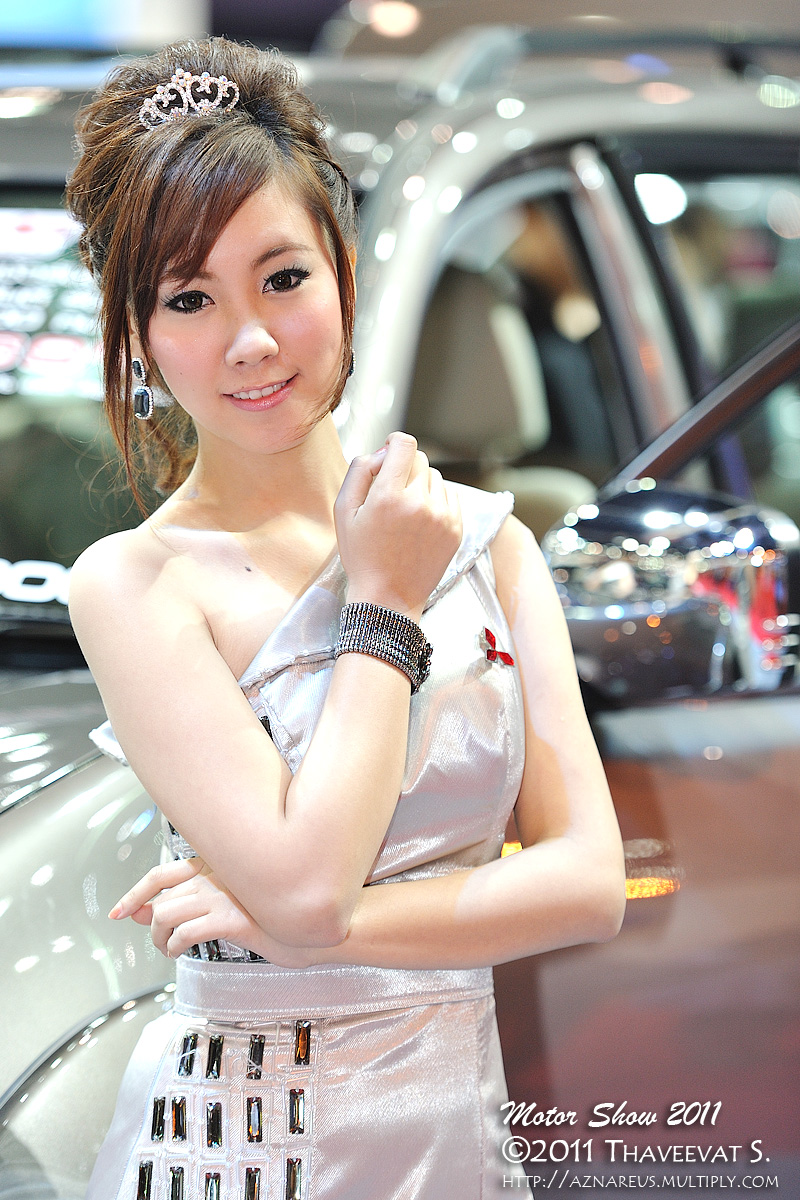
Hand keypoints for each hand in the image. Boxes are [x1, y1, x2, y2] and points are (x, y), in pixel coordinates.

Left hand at [109, 859, 315, 967]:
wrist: (312, 928)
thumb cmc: (274, 916)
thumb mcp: (226, 906)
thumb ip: (187, 904)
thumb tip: (141, 911)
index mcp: (217, 865)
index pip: (162, 873)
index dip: (135, 893)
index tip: (119, 911)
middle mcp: (217, 875)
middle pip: (161, 898)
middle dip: (146, 922)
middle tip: (153, 940)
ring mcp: (224, 895)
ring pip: (166, 914)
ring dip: (158, 938)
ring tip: (167, 949)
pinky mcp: (231, 918)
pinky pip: (185, 933)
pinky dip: (173, 946)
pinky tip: (179, 952)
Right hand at [334, 432, 461, 618]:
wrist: (388, 598)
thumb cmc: (362, 556)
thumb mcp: (344, 512)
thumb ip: (359, 471)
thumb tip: (382, 451)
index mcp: (389, 496)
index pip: (405, 444)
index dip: (395, 442)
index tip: (389, 450)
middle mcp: (420, 503)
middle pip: (420, 459)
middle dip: (405, 467)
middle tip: (391, 490)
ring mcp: (442, 517)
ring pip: (435, 478)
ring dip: (421, 485)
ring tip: (405, 511)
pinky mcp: (456, 529)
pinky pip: (450, 496)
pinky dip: (436, 501)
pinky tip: (419, 521)